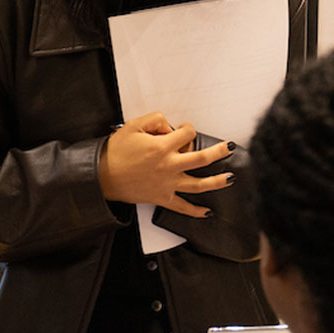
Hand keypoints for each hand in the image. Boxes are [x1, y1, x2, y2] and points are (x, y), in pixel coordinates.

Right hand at [98, 111, 234, 216]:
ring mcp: (167, 184)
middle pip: (201, 158)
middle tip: (229, 147)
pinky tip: (208, 212)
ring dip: (217, 181)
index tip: (184, 129)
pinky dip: (196, 212)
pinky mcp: (162, 198)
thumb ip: (155, 119)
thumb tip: (170, 125)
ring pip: (199, 184)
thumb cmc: (116, 152)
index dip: (187, 128)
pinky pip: (182, 207)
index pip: (186, 133)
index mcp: (162, 147)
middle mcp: (168, 166)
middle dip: (219, 152)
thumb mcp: (133, 126)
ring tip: (231, 178)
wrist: (102, 175)